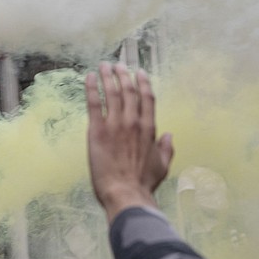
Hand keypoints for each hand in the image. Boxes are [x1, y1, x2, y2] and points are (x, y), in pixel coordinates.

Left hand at [86, 63, 173, 219]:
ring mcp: (115, 125)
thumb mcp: (162, 166)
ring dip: (107, 76)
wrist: (125, 192)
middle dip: (123, 75)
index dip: (142, 82)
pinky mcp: (97, 131)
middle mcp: (133, 122)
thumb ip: (166, 149)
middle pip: (128, 91)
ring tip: (103, 66)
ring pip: (111, 93)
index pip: (147, 98)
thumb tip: (169, 136)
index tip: (138, 72)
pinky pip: (93, 103)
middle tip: (117, 65)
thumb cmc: (143, 183)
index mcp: (149, 128)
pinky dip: (91, 88)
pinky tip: (88, 77)